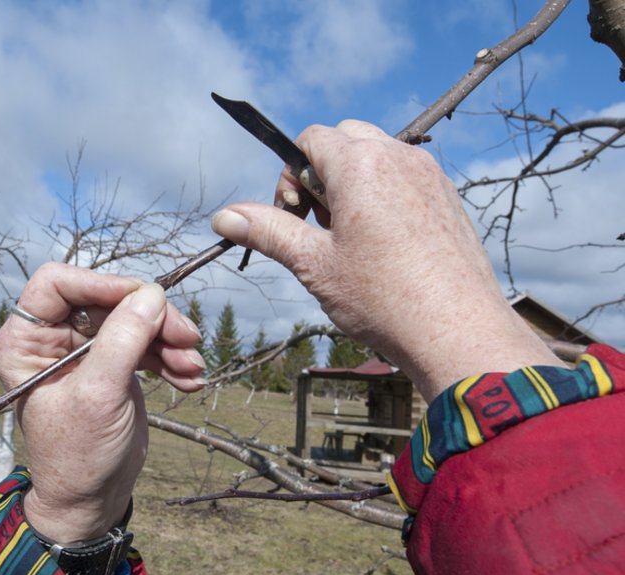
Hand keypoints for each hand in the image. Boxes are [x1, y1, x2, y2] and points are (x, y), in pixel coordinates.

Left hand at [0, 263, 205, 542]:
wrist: (90, 500)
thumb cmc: (77, 455)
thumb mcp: (99, 396)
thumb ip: (122, 342)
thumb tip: (151, 294)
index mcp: (24, 341)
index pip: (58, 283)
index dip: (102, 284)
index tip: (145, 297)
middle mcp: (50, 338)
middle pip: (106, 300)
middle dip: (150, 318)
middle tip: (188, 339)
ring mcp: (83, 350)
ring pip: (132, 318)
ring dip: (168, 340)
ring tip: (193, 368)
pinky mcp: (111, 364)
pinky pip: (144, 343)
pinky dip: (169, 357)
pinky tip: (190, 379)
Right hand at [211, 120, 564, 398]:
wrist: (456, 330)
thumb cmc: (383, 298)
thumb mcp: (313, 264)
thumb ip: (268, 231)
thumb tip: (224, 216)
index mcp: (360, 165)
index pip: (311, 138)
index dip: (291, 175)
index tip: (294, 217)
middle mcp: (398, 157)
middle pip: (346, 138)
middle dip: (323, 172)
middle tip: (321, 224)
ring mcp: (428, 175)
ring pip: (378, 155)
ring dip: (353, 183)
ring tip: (352, 238)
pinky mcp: (448, 197)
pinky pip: (406, 176)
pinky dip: (385, 195)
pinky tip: (384, 246)